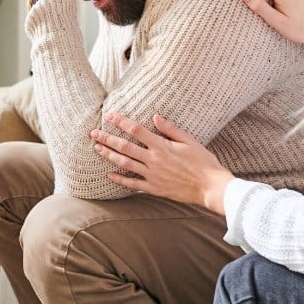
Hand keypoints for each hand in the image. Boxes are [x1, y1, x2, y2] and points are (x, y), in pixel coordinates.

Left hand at [90, 112, 233, 214]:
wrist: (210, 187)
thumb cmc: (203, 162)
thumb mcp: (190, 141)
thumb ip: (171, 129)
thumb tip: (155, 116)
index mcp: (162, 146)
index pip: (136, 130)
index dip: (121, 122)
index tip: (109, 116)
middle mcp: (154, 160)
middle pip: (125, 147)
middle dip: (108, 139)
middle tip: (93, 133)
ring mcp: (152, 175)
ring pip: (125, 163)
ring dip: (109, 156)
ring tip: (97, 149)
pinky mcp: (154, 188)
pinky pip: (133, 184)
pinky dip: (120, 179)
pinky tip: (109, 175)